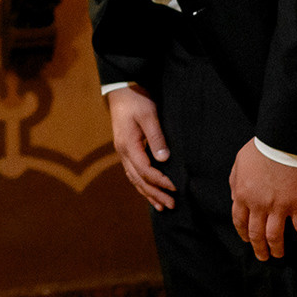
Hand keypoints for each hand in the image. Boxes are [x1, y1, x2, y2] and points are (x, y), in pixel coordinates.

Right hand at [106, 86, 175, 209]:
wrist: (122, 89)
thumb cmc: (136, 100)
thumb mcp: (148, 115)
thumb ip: (156, 137)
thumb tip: (164, 159)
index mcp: (128, 145)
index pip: (145, 171)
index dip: (160, 181)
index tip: (174, 188)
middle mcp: (123, 152)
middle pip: (139, 180)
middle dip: (155, 194)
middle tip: (171, 205)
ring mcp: (123, 152)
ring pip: (134, 179)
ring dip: (148, 193)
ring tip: (161, 206)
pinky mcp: (126, 149)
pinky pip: (133, 173)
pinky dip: (142, 184)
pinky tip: (149, 191)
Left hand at [231, 143, 296, 260]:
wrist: (283, 141)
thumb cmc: (261, 149)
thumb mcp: (238, 163)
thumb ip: (235, 182)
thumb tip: (235, 197)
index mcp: (243, 195)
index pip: (240, 221)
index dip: (243, 233)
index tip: (247, 240)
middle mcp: (258, 205)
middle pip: (256, 234)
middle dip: (259, 248)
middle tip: (263, 256)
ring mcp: (279, 207)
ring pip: (275, 236)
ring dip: (277, 248)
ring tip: (279, 255)